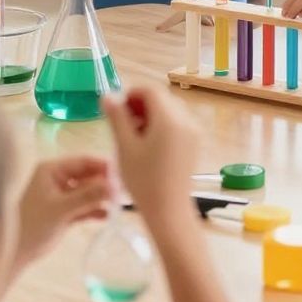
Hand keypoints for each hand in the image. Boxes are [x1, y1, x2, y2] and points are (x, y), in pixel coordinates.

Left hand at [16, 155, 113, 266]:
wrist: (19, 251)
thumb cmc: (33, 225)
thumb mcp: (60, 209)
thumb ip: (86, 196)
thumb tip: (112, 186)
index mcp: (51, 170)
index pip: (82, 162)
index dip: (102, 166)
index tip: (120, 174)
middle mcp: (58, 179)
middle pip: (88, 176)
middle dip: (104, 185)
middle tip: (122, 193)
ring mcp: (63, 195)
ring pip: (89, 192)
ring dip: (101, 198)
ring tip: (117, 206)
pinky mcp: (67, 211)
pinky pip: (86, 206)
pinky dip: (95, 210)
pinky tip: (107, 216)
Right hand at [102, 85, 199, 234]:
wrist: (168, 211)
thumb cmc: (143, 180)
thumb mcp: (125, 147)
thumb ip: (117, 117)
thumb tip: (107, 96)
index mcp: (169, 119)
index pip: (150, 90)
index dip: (131, 94)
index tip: (116, 110)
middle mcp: (186, 120)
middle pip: (162, 99)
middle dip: (141, 105)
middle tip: (123, 124)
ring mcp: (193, 132)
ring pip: (170, 110)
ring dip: (151, 115)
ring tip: (134, 136)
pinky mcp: (194, 144)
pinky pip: (178, 123)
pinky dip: (162, 125)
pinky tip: (149, 145)